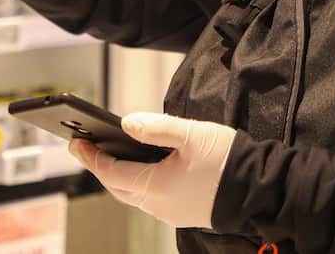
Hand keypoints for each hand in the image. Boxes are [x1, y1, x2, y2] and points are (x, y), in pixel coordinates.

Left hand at [68, 112, 236, 229]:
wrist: (259, 190)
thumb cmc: (228, 161)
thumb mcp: (192, 135)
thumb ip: (157, 128)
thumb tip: (126, 123)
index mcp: (155, 187)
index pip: (110, 173)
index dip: (91, 157)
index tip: (75, 143)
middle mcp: (158, 205)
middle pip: (117, 187)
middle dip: (100, 167)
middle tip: (85, 147)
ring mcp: (170, 212)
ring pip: (133, 194)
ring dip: (118, 176)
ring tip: (110, 154)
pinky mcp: (182, 212)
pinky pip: (149, 198)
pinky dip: (137, 182)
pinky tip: (141, 167)